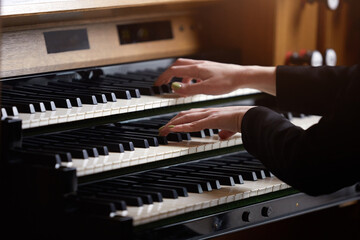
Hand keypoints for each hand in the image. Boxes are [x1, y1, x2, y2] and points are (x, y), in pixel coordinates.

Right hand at [154, 58, 276, 95]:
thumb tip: (174, 88)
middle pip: (177, 65)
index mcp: (196, 69)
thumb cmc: (227, 82)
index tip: (157, 85)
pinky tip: (194, 86)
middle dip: (168, 74)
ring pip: (186, 68)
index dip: (163, 78)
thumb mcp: (206, 88)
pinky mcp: (209, 69)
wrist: (242, 76)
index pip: (173, 70)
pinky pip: (194, 71)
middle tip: (163, 83)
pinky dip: (189, 78)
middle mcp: (199, 65)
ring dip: (178, 76)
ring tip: (178, 88)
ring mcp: (204, 66)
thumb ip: (189, 89)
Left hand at [158, 106, 254, 138]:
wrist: (249, 117)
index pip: (189, 115)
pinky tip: (173, 130)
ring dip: (172, 125)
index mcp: (209, 113)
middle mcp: (206, 112)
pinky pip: (193, 125)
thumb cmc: (241, 120)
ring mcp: (207, 115)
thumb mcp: (230, 128)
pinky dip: (182, 127)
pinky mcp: (211, 120)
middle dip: (170, 123)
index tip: (169, 126)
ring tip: (163, 131)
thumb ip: (225, 132)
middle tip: (161, 130)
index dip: (178, 120)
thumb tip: (222, 136)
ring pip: (185, 119)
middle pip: (183, 116)